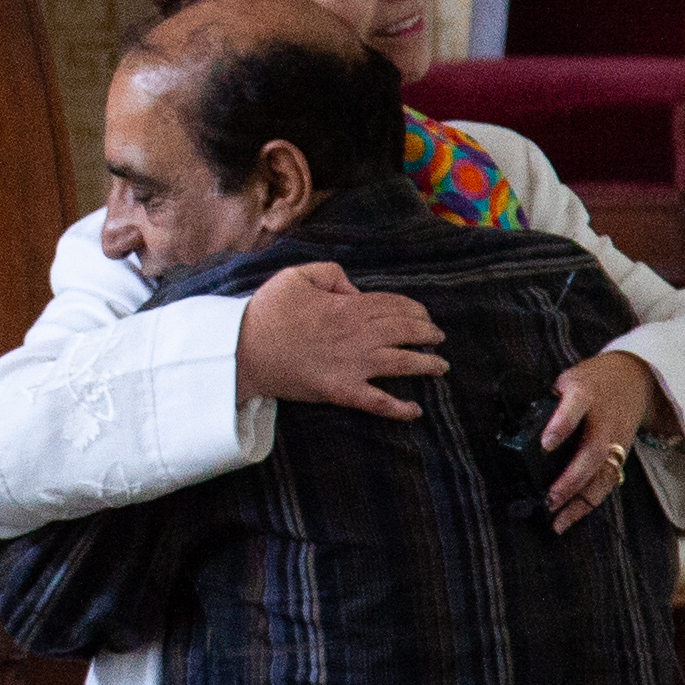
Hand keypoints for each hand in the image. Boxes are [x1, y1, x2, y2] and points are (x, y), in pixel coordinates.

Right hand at [235, 263, 445, 420]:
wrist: (243, 350)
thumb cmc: (268, 312)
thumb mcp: (297, 276)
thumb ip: (331, 274)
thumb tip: (354, 289)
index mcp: (348, 307)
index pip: (394, 305)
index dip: (414, 310)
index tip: (424, 315)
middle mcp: (358, 336)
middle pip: (405, 332)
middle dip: (428, 334)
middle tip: (438, 337)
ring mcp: (352, 366)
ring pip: (402, 364)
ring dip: (426, 365)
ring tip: (440, 367)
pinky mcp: (342, 391)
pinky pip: (378, 402)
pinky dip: (399, 409)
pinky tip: (416, 411)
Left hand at [539, 347, 660, 530]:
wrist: (633, 378)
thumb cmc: (590, 381)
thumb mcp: (567, 380)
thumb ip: (548, 404)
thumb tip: (516, 430)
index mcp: (585, 394)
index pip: (575, 407)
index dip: (561, 425)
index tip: (544, 445)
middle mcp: (604, 421)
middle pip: (592, 452)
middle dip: (571, 479)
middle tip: (549, 498)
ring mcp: (616, 441)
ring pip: (603, 476)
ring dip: (579, 502)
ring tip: (557, 521)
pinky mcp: (622, 456)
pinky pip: (606, 484)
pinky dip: (587, 505)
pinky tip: (567, 518)